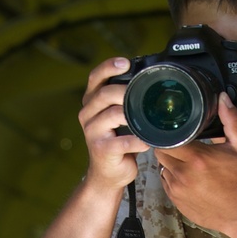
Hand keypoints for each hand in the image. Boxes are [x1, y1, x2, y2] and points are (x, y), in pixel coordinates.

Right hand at [79, 56, 149, 191]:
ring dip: (133, 114)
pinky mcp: (102, 150)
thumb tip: (148, 80)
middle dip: (126, 90)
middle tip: (143, 92)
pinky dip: (139, 140)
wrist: (107, 174)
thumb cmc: (116, 142)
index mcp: (91, 103)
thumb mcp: (117, 117)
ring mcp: (93, 133)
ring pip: (113, 114)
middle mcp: (87, 115)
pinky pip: (124, 141)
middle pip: (105, 94)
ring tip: (146, 118)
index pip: (95, 78)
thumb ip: (124, 99)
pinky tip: (148, 141)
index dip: (109, 67)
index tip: (125, 63)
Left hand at [156, 92, 236, 236]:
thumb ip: (231, 121)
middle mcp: (182, 174)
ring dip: (170, 164)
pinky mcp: (177, 202)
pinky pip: (166, 185)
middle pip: (160, 153)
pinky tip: (188, 178)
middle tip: (182, 145)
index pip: (165, 140)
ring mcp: (178, 190)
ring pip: (162, 169)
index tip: (175, 131)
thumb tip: (222, 99)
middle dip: (168, 147)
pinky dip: (173, 180)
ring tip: (187, 163)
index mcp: (196, 158)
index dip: (167, 134)